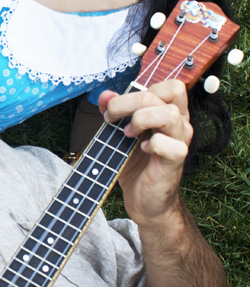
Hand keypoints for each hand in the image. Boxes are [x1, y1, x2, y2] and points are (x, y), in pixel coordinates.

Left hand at [98, 79, 192, 225]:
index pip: (169, 85)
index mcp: (168, 113)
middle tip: (112, 119)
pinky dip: (152, 144)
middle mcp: (179, 124)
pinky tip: (142, 150)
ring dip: (142, 119)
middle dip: (129, 102)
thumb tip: (104, 94)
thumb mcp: (119, 135)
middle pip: (165, 93)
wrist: (145, 201)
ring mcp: (180, 141)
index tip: (115, 108)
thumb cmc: (135, 166)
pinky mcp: (176, 161)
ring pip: (170, 114)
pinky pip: (171, 144)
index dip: (139, 90)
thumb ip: (113, 112)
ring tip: (128, 135)